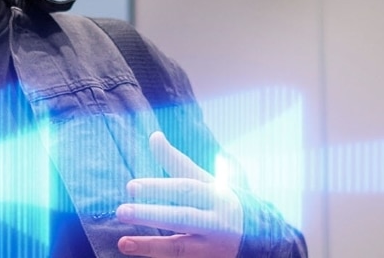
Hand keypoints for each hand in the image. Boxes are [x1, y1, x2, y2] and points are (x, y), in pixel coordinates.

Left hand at [116, 131, 242, 256]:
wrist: (262, 239)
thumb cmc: (222, 203)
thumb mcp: (206, 181)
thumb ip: (177, 162)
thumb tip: (154, 136)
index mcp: (216, 196)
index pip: (185, 190)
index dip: (158, 188)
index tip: (131, 187)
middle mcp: (216, 222)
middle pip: (183, 218)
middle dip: (152, 214)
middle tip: (121, 211)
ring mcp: (212, 247)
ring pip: (181, 247)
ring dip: (150, 246)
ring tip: (123, 242)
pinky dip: (159, 257)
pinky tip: (137, 252)